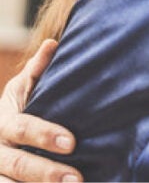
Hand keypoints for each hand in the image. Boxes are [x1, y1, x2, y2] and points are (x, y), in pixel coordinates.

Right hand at [0, 40, 81, 181]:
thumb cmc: (18, 108)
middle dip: (46, 173)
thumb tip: (52, 44)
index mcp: (3, 121)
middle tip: (76, 180)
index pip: (23, 129)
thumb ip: (37, 70)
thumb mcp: (22, 88)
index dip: (45, 136)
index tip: (72, 142)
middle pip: (17, 165)